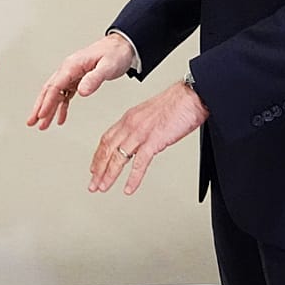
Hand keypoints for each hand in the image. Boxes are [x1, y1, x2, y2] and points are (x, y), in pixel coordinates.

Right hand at [26, 33, 135, 129]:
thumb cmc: (115, 53)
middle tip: (32, 122)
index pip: (55, 86)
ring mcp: (72, 74)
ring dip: (48, 109)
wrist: (123, 45)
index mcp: (72, 65)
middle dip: (40, 107)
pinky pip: (65, 95)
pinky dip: (61, 107)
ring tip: (42, 125)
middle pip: (49, 90)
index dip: (47, 102)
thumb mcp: (107, 66)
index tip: (41, 115)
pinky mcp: (78, 79)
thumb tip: (81, 92)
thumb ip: (94, 79)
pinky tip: (60, 118)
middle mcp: (69, 69)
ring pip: (55, 94)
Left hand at [89, 81, 208, 195]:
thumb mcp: (150, 114)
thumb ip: (141, 127)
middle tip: (93, 184)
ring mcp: (141, 133)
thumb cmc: (176, 103)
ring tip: (103, 188)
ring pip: (119, 158)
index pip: (106, 139)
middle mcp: (131, 124)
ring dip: (109, 175)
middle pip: (108, 150)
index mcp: (129, 117)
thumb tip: (139, 141)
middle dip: (98, 169)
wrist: (191, 96)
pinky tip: (128, 188)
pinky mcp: (154, 140)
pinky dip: (133, 178)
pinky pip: (140, 163)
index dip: (98, 156)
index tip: (94, 168)